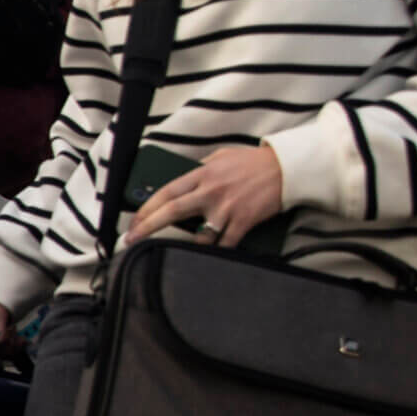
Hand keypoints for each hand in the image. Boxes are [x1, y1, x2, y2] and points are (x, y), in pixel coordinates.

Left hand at [125, 144, 285, 247]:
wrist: (286, 168)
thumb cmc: (251, 162)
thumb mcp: (220, 158)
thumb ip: (199, 172)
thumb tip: (179, 184)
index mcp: (202, 174)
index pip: (166, 192)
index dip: (146, 209)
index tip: (133, 222)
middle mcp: (211, 192)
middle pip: (171, 212)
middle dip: (147, 228)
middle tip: (130, 241)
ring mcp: (227, 209)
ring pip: (198, 237)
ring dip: (186, 247)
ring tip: (174, 254)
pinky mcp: (243, 222)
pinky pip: (224, 245)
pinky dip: (215, 252)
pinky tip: (205, 257)